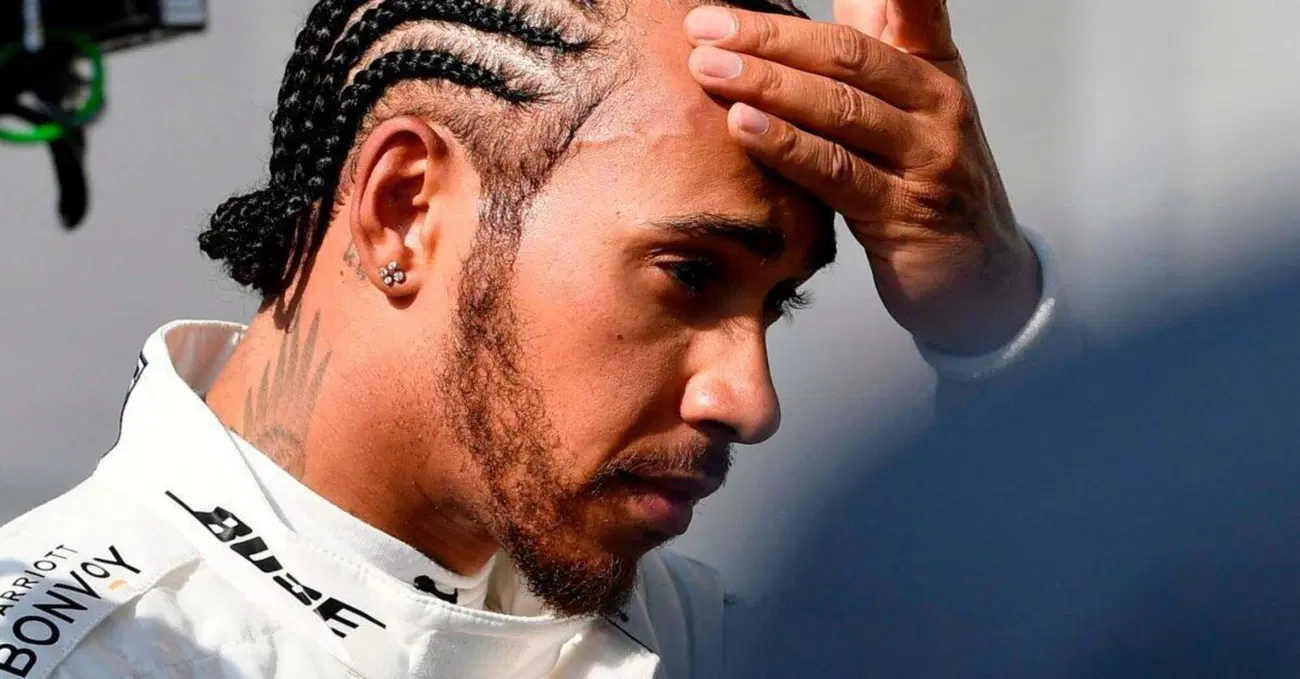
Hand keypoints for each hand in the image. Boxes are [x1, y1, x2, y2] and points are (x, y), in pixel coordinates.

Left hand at [684, 0, 1039, 353]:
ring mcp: (927, 159)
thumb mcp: (909, 106)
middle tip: (703, 25)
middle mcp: (938, 105)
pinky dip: (786, 146)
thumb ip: (875, 47)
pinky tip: (740, 125)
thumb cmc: (925, 178)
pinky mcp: (905, 214)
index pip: (913, 5)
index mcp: (934, 66)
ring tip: (707, 69)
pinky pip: (836, 172)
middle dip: (770, 36)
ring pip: (839, 109)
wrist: (978, 276)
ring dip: (766, 85)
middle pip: (847, 56)